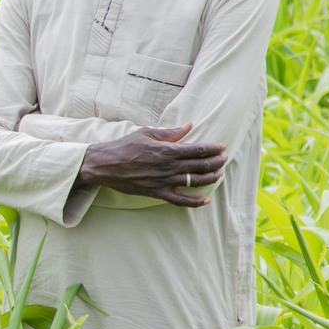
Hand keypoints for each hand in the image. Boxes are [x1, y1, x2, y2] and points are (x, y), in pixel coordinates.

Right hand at [77, 123, 226, 206]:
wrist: (105, 165)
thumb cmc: (124, 146)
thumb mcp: (147, 133)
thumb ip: (170, 132)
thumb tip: (189, 126)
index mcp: (167, 150)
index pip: (198, 149)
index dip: (213, 148)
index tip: (222, 147)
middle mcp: (169, 167)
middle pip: (201, 165)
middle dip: (217, 162)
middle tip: (224, 159)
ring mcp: (164, 182)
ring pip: (195, 182)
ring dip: (211, 178)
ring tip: (219, 174)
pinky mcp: (157, 193)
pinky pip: (181, 200)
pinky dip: (195, 202)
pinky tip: (205, 200)